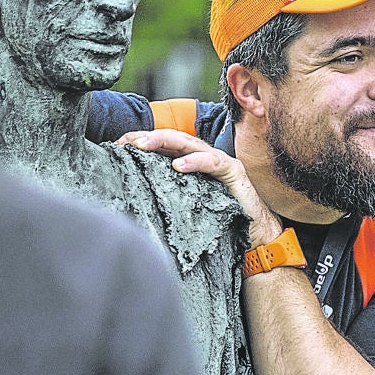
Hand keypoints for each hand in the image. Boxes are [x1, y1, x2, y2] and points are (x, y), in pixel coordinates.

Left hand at [116, 129, 282, 245]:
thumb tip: (134, 198)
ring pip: (190, 144)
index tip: (118, 145)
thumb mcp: (186, 207)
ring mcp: (220, 162)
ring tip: (144, 145)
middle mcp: (205, 158)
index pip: (164, 146)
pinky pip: (212, 163)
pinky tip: (177, 166)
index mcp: (192, 163)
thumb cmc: (220, 222)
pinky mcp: (234, 172)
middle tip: (126, 141)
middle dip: (148, 137)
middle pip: (173, 139)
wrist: (255, 237)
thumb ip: (167, 196)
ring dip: (165, 142)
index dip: (142, 141)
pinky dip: (194, 162)